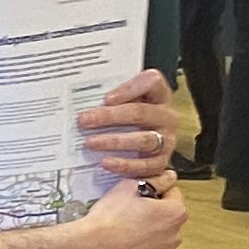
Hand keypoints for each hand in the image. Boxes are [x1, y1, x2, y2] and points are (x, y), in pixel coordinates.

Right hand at [70, 176, 184, 248]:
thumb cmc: (107, 220)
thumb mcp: (129, 188)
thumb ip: (155, 181)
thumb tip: (167, 177)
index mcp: (173, 214)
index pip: (173, 195)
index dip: (156, 192)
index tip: (142, 195)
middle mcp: (173, 237)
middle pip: (167, 220)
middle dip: (154, 215)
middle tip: (130, 213)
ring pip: (158, 240)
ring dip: (147, 235)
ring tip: (124, 231)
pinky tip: (123, 246)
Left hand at [74, 68, 178, 185]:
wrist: (141, 144)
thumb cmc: (127, 118)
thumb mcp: (123, 103)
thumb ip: (110, 100)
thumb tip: (82, 102)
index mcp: (159, 95)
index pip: (152, 82)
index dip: (129, 89)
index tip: (106, 99)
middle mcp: (166, 117)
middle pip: (140, 112)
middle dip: (110, 116)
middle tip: (85, 120)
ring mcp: (166, 140)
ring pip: (143, 140)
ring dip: (114, 141)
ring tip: (91, 142)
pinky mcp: (161, 162)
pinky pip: (144, 165)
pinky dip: (124, 165)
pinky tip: (106, 162)